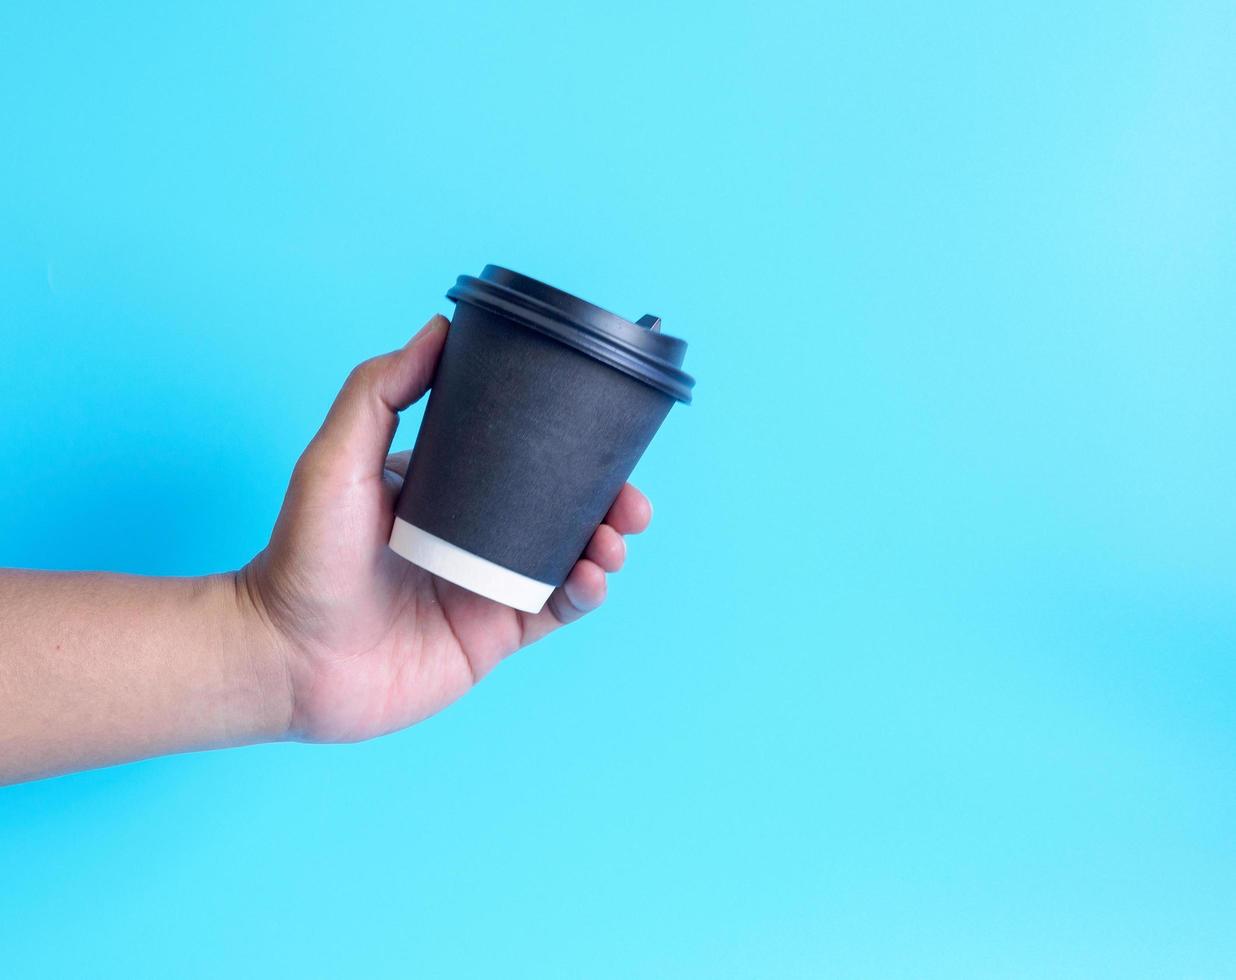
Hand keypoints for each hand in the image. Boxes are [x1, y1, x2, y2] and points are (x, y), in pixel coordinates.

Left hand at [240, 316, 652, 742]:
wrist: (287, 657)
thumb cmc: (302, 556)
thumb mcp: (336, 457)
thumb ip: (379, 390)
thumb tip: (438, 327)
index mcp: (447, 490)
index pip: (523, 460)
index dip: (572, 450)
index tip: (605, 437)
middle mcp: (475, 536)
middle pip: (563, 510)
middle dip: (609, 503)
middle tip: (631, 502)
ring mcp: (488, 587)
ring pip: (570, 559)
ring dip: (607, 546)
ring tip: (614, 540)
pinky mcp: (494, 635)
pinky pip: (555, 611)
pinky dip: (585, 594)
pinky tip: (592, 578)